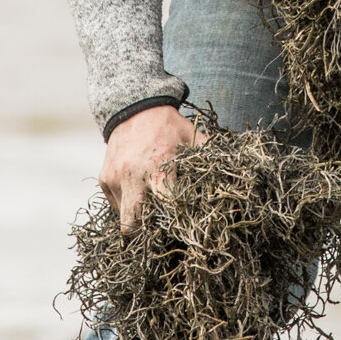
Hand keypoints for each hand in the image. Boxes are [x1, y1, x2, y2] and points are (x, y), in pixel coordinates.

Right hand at [100, 106, 204, 231]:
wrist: (133, 107)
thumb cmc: (168, 126)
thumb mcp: (191, 136)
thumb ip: (209, 155)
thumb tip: (235, 169)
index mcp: (158, 167)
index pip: (166, 205)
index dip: (176, 220)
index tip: (183, 225)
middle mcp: (134, 176)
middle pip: (132, 224)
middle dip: (144, 232)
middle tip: (158, 228)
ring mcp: (116, 178)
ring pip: (122, 216)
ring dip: (135, 217)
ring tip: (149, 207)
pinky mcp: (105, 178)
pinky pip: (114, 203)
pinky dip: (125, 203)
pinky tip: (137, 191)